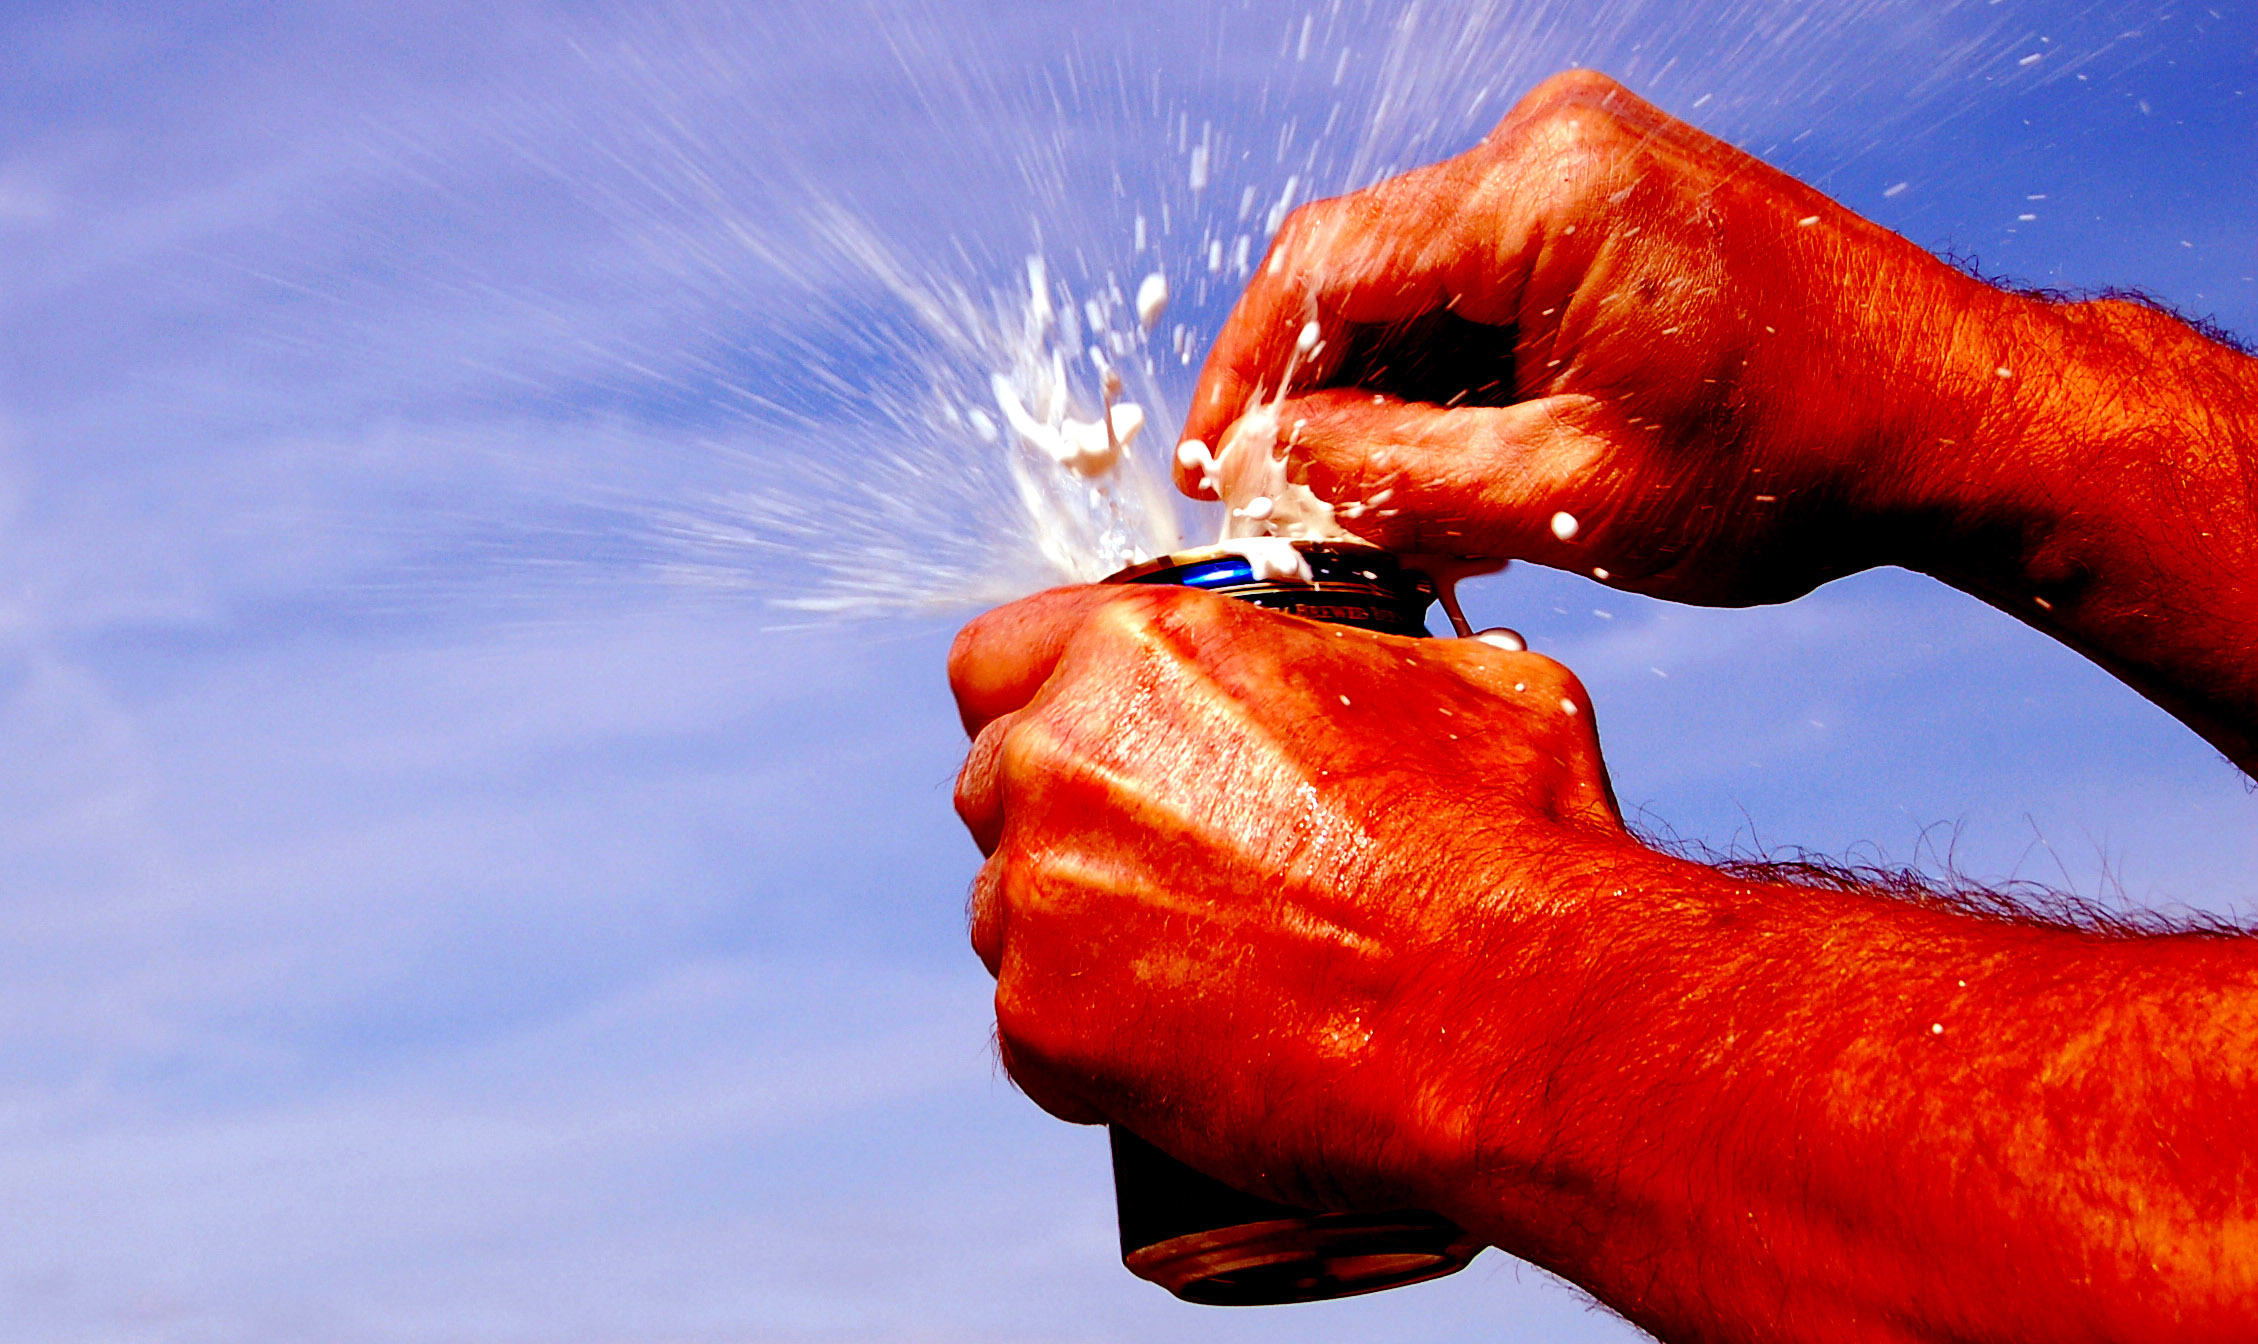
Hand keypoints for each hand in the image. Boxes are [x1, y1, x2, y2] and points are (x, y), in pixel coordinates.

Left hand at [948, 584, 1623, 1211]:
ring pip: (1005, 910)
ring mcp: (1038, 893)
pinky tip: (1195, 1049)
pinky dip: (1094, 1046)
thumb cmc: (1504, 845)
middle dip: (1060, 823)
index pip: (996, 658)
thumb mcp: (1464, 687)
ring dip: (1074, 936)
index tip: (1096, 749)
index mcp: (1142, 648)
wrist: (1513, 1015)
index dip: (1043, 704)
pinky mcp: (1040, 1024)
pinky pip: (1032, 1030)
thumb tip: (1398, 684)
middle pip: (995, 784)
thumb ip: (1369, 668)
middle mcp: (1062, 754)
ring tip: (1203, 973)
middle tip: (1168, 874)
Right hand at [1180, 69, 2017, 605]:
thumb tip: (1265, 464)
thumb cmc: (1792, 460)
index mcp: (1541, 193)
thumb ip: (1391, 476)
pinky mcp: (1610, 197)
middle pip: (1363, 272)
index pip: (1319, 268)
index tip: (1210, 475)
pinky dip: (1457, 374)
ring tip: (1404, 521)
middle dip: (1321, 404)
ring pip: (1419, 284)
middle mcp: (1553, 144)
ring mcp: (1586, 161)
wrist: (1954, 417)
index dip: (1242, 379)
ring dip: (1391, 399)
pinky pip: (1483, 281)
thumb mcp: (1567, 499)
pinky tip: (1464, 470)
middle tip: (1308, 522)